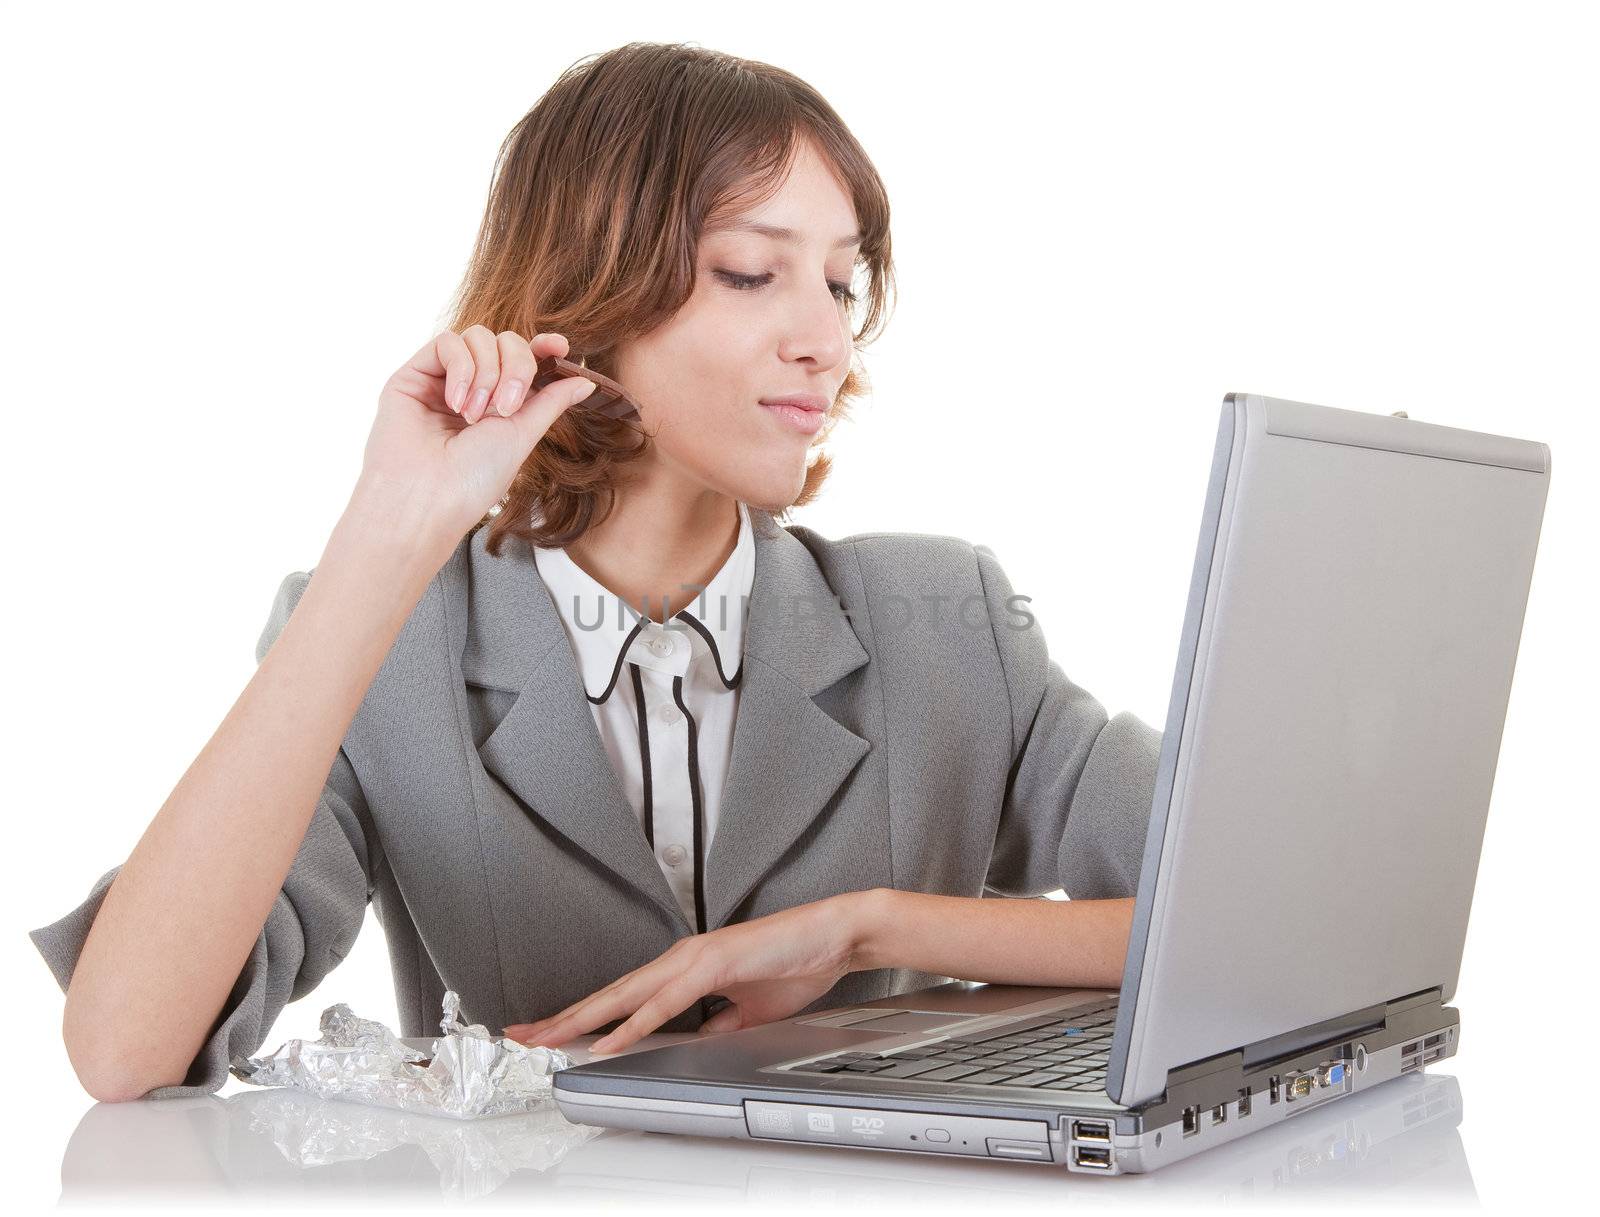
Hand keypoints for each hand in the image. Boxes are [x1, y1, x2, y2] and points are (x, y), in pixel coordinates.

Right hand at [358, 325, 599, 542]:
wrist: (428, 497)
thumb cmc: (474, 478)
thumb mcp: (523, 434)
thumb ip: (551, 401)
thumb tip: (586, 380)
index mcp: (500, 404)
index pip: (524, 360)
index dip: (544, 348)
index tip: (560, 347)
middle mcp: (473, 388)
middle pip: (506, 342)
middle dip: (516, 368)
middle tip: (506, 407)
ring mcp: (443, 379)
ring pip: (478, 337)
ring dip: (486, 374)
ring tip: (474, 415)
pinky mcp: (414, 374)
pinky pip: (447, 342)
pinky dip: (461, 369)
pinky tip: (455, 403)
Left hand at [504, 892, 877, 1054]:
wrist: (833, 937)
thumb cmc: (796, 963)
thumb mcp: (748, 1012)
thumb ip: (716, 1026)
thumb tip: (693, 1044)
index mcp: (686, 969)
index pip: (623, 999)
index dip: (584, 1016)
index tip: (550, 1033)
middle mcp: (681, 959)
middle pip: (610, 994)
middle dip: (563, 1016)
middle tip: (521, 1033)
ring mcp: (695, 958)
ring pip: (626, 995)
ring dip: (584, 1018)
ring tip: (549, 1038)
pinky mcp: (714, 963)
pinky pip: (666, 1001)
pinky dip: (634, 1022)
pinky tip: (609, 1039)